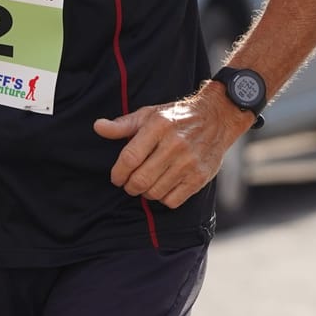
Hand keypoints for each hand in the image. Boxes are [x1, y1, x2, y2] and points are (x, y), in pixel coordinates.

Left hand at [95, 88, 250, 209]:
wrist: (217, 117)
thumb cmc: (177, 117)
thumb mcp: (149, 114)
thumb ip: (123, 124)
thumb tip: (98, 127)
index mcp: (158, 126)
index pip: (129, 158)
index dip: (118, 173)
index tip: (116, 177)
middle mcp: (174, 145)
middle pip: (140, 179)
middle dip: (129, 186)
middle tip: (129, 183)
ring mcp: (189, 163)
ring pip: (155, 192)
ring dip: (145, 193)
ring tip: (146, 184)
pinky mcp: (200, 177)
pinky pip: (173, 200)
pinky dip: (163, 198)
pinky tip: (162, 187)